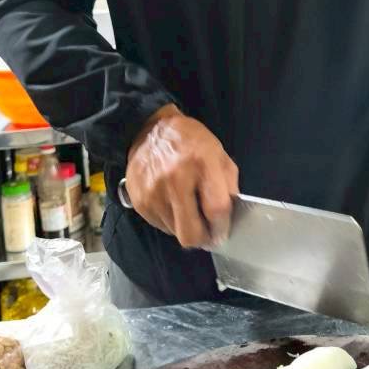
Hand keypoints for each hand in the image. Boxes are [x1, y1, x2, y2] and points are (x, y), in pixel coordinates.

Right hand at [123, 105, 239, 247]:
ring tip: (187, 207)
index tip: (222, 231)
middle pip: (191, 233)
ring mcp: (153, 193)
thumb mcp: (219, 154)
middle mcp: (175, 180)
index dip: (222, 227)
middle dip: (203, 238)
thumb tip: (229, 218)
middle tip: (207, 231)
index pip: (216, 210)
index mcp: (201, 165)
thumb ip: (229, 186)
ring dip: (185, 227)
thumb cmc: (190, 141)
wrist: (150, 130)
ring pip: (175, 233)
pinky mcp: (139, 201)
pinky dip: (170, 221)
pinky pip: (160, 225)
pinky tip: (172, 203)